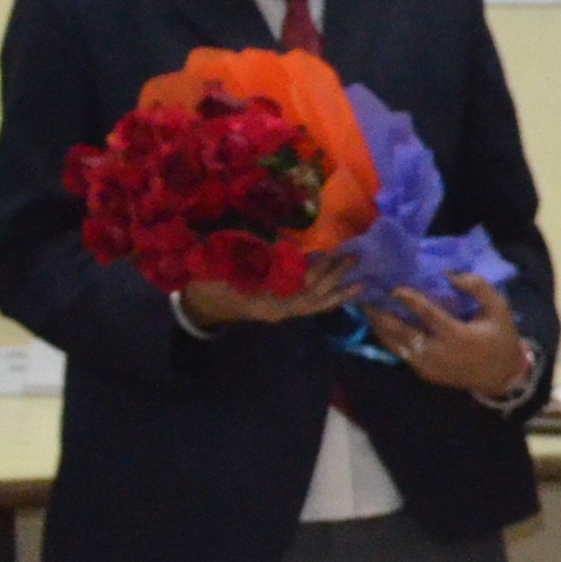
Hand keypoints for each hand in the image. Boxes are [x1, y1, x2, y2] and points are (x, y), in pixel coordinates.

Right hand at [176, 251, 354, 326]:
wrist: (199, 305)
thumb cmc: (207, 283)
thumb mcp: (223, 270)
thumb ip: (251, 262)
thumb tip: (281, 248)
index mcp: (266, 304)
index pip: (299, 288)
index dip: (317, 271)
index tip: (332, 254)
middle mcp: (279, 312)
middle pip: (314, 296)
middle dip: (334, 278)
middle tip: (354, 258)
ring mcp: (282, 312)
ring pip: (316, 304)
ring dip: (338, 291)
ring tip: (361, 281)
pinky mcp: (283, 309)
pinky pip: (310, 305)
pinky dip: (327, 298)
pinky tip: (344, 289)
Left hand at [364, 272, 533, 398]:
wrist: (501, 377)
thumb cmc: (500, 339)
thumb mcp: (499, 309)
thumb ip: (478, 288)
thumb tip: (451, 274)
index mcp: (457, 335)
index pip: (427, 314)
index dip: (408, 300)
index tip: (394, 288)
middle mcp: (437, 352)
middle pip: (400, 331)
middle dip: (381, 314)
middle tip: (365, 297)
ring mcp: (427, 365)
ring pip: (394, 344)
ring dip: (379, 326)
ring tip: (366, 309)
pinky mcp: (423, 372)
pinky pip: (400, 352)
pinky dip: (388, 338)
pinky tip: (380, 325)